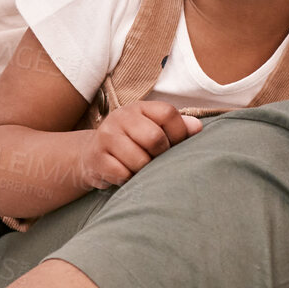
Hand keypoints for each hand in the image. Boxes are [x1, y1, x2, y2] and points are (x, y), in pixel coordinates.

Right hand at [78, 101, 202, 188]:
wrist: (91, 154)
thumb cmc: (131, 142)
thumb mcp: (152, 128)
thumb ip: (176, 127)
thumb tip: (197, 127)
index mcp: (139, 108)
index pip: (168, 113)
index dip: (179, 132)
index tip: (175, 145)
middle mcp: (121, 117)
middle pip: (155, 138)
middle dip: (161, 155)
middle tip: (156, 160)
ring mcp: (106, 137)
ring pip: (140, 160)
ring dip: (145, 171)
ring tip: (140, 169)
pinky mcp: (96, 158)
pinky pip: (123, 174)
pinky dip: (129, 180)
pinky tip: (126, 175)